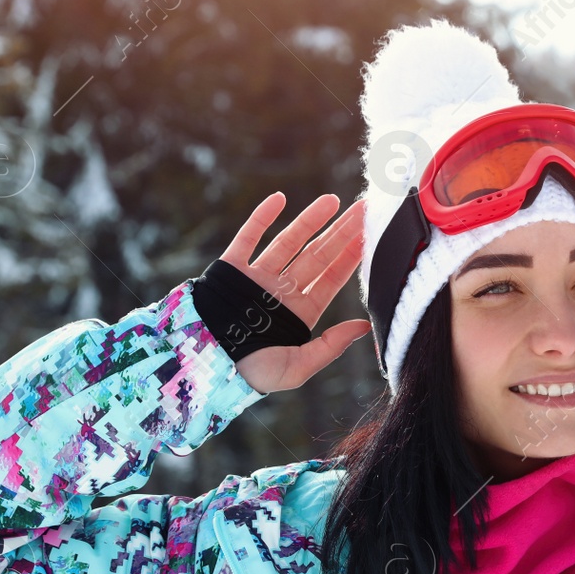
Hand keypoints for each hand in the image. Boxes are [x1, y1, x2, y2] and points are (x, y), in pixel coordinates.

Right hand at [218, 192, 371, 393]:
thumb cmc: (251, 374)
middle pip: (317, 255)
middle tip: (363, 209)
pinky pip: (248, 237)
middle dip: (340, 232)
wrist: (204, 367)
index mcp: (299, 313)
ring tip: (333, 200)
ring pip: (288, 241)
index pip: (331, 278)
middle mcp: (281, 291)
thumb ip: (330, 347)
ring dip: (310, 220)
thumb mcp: (298, 368)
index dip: (351, 256)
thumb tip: (363, 327)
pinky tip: (280, 198)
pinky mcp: (230, 269)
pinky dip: (262, 217)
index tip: (370, 235)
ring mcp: (256, 277)